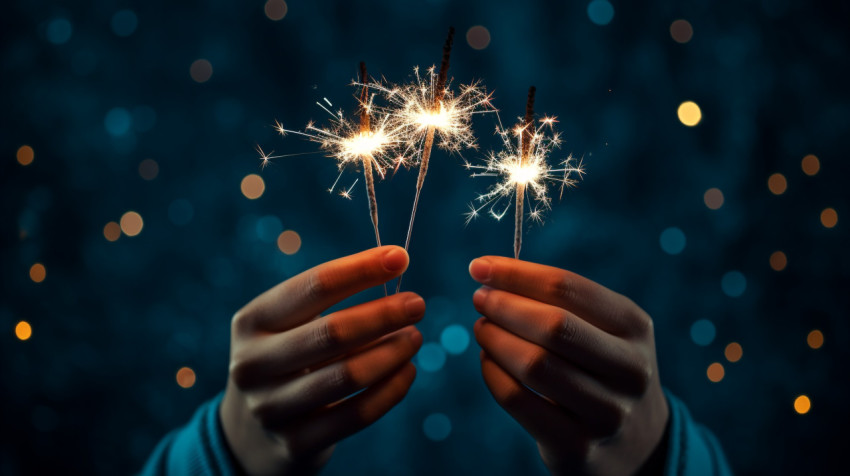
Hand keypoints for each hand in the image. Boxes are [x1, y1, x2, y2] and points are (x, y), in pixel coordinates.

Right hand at [220, 246, 424, 475]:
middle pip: (333, 332)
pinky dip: (391, 390)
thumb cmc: (286, 359)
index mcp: (253, 321)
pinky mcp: (295, 443)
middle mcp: (253, 364)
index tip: (401, 257)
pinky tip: (407, 372)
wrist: (252, 434)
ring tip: (414, 338)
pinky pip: (357, 413)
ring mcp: (271, 408)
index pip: (314, 286)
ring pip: (349, 375)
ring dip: (392, 352)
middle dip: (384, 314)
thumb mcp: (287, 326)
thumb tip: (393, 267)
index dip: (361, 269)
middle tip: (416, 304)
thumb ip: (330, 301)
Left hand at [469, 256, 668, 475]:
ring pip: (533, 365)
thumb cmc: (602, 367)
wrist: (635, 442)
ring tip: (483, 328)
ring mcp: (607, 413)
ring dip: (495, 339)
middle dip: (504, 306)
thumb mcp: (604, 329)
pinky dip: (492, 374)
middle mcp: (630, 369)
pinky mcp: (578, 447)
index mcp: (635, 326)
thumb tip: (488, 273)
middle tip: (480, 300)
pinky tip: (488, 360)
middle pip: (553, 326)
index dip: (516, 274)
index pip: (568, 288)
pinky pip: (518, 400)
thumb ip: (558, 301)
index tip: (479, 267)